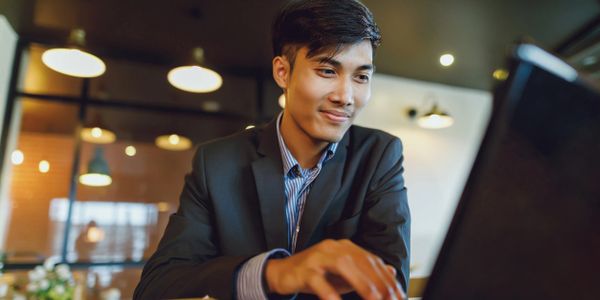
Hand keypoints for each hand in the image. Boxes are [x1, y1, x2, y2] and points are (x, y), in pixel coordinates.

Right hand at [265, 239, 404, 299]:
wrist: (282, 273)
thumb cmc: (315, 275)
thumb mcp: (343, 275)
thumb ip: (365, 273)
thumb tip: (390, 271)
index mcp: (344, 246)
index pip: (371, 260)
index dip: (387, 278)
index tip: (399, 295)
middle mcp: (333, 248)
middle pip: (361, 261)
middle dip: (379, 282)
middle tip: (390, 299)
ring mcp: (318, 257)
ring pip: (343, 266)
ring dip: (361, 283)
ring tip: (374, 299)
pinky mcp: (304, 270)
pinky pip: (319, 281)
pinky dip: (330, 293)